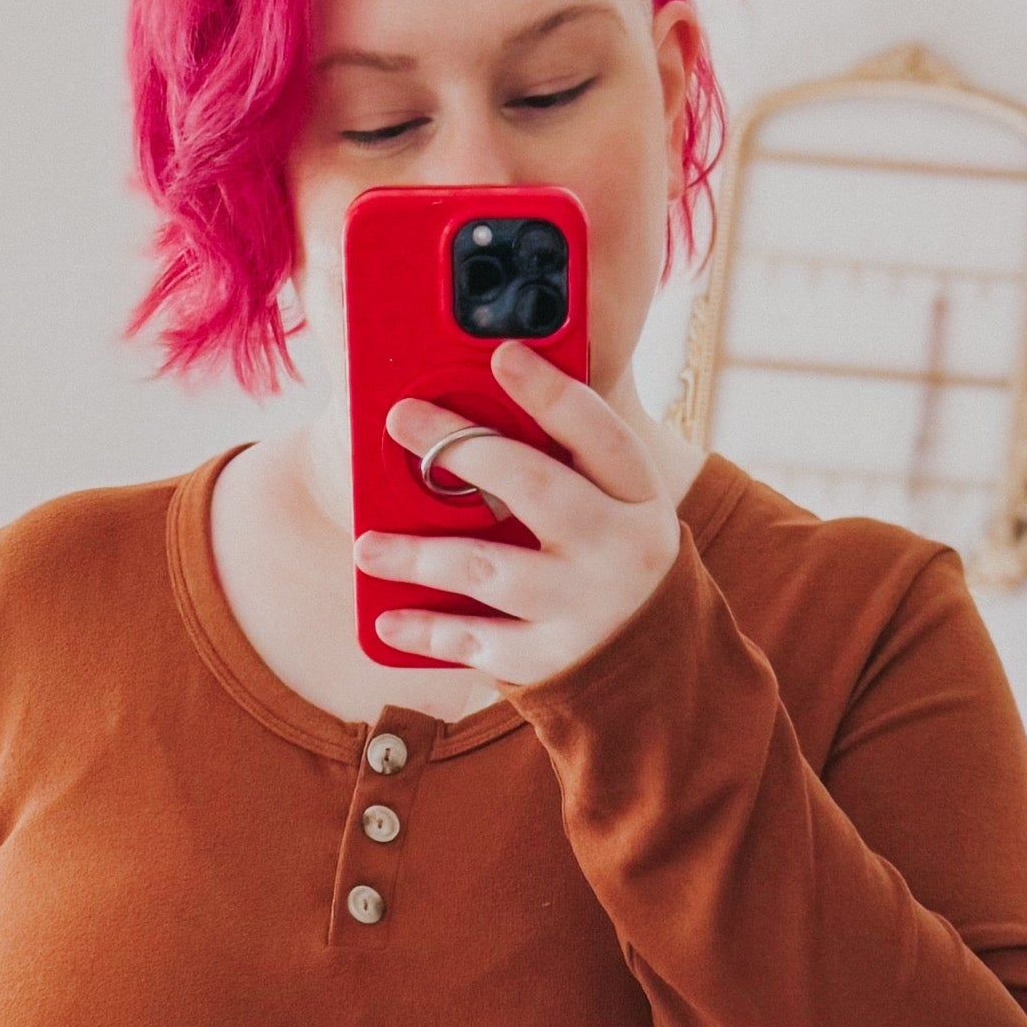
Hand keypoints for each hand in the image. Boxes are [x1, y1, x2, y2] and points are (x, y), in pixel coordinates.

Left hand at [358, 341, 679, 685]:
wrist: (659, 670)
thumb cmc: (611, 563)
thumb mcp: (616, 508)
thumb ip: (566, 462)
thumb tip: (473, 411)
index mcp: (637, 497)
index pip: (598, 432)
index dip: (550, 392)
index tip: (503, 356)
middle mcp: (619, 549)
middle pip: (536, 486)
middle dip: (463, 447)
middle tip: (401, 419)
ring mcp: (584, 609)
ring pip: (490, 568)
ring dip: (421, 554)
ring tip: (367, 545)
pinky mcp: (551, 661)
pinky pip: (477, 641)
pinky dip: (428, 630)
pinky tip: (387, 618)